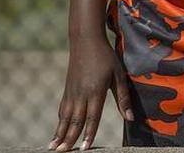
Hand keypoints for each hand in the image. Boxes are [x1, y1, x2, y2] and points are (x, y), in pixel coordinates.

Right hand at [50, 36, 133, 151]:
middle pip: (75, 121)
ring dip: (59, 133)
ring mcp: (72, 92)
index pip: (92, 117)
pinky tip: (59, 130)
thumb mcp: (119, 76)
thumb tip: (130, 118)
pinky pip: (63, 109)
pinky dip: (60, 121)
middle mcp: (81, 94)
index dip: (88, 134)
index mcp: (95, 92)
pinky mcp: (67, 89)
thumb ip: (123, 98)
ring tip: (53, 148)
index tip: (84, 148)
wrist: (85, 41)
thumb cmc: (107, 58)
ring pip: (65, 117)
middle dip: (69, 139)